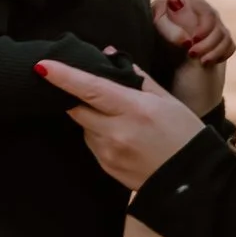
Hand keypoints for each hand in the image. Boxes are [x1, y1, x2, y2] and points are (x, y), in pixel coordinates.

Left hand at [36, 58, 208, 190]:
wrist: (193, 180)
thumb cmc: (184, 134)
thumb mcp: (166, 100)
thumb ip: (135, 76)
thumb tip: (109, 56)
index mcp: (134, 110)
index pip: (90, 89)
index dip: (64, 76)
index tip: (41, 66)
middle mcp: (117, 132)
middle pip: (77, 108)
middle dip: (76, 97)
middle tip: (85, 89)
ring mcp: (109, 153)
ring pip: (84, 127)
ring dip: (92, 117)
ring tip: (120, 119)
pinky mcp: (106, 168)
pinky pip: (92, 144)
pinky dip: (99, 135)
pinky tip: (122, 137)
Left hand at [153, 0, 229, 116]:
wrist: (185, 104)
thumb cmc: (167, 80)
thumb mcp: (165, 52)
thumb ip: (171, 26)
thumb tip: (175, 1)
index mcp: (163, 16)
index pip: (178, 1)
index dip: (184, 20)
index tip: (186, 45)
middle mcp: (183, 18)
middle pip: (204, 9)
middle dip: (205, 32)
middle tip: (195, 53)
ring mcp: (202, 30)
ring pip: (218, 23)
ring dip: (213, 44)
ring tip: (203, 62)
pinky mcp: (217, 43)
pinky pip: (227, 38)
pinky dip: (222, 51)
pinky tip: (210, 63)